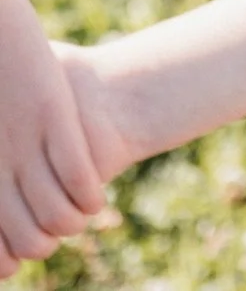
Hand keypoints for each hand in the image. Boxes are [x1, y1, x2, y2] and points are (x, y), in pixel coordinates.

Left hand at [0, 0, 105, 277]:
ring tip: (76, 213)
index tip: (13, 263)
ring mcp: (24, 146)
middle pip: (29, 237)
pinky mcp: (57, 124)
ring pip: (57, 218)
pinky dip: (91, 198)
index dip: (6, 260)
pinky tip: (95, 194)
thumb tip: (4, 189)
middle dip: (44, 244)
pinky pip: (81, 179)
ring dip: (71, 223)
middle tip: (50, 233)